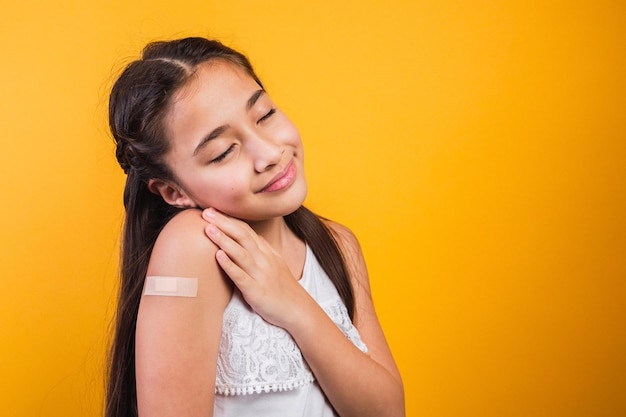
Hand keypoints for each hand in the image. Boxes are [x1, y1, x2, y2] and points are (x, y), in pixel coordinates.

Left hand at [201, 208, 310, 328]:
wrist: (298, 310)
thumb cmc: (283, 289)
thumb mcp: (275, 264)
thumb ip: (261, 251)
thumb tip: (246, 240)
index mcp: (267, 253)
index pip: (247, 231)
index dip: (230, 220)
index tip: (214, 210)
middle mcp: (264, 260)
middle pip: (242, 236)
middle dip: (224, 223)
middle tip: (206, 212)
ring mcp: (261, 275)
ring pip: (241, 253)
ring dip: (224, 240)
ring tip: (208, 229)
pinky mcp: (256, 291)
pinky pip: (241, 277)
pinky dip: (229, 265)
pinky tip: (218, 256)